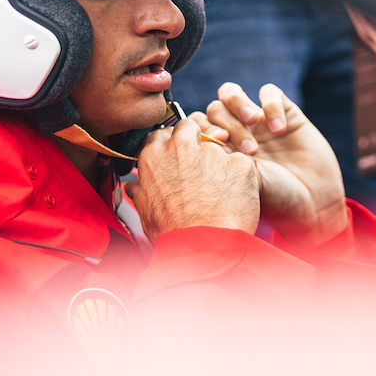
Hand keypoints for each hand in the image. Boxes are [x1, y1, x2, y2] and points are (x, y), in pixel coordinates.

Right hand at [124, 117, 259, 241]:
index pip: (163, 134)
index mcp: (154, 157)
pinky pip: (242, 164)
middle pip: (190, 127)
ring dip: (220, 164)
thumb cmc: (172, 233)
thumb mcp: (146, 212)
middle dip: (197, 139)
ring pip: (219, 148)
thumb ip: (141, 192)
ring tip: (221, 193)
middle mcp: (181, 148)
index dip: (173, 145)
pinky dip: (241, 178)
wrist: (202, 248)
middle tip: (202, 165)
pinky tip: (236, 198)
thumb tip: (133, 187)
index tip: (179, 157)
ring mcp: (212, 153)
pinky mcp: (239, 163)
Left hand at [196, 83, 347, 246]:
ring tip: (254, 122)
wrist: (313, 202)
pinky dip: (271, 106)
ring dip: (239, 105)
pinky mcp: (285, 113)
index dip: (203, 128)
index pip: (197, 126)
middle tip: (248, 148)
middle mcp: (235, 133)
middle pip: (214, 108)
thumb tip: (194, 140)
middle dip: (227, 122)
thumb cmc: (275, 199)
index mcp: (220, 151)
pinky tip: (280, 129)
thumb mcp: (239, 182)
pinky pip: (269, 93)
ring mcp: (259, 122)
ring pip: (232, 94)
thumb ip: (217, 158)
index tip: (219, 143)